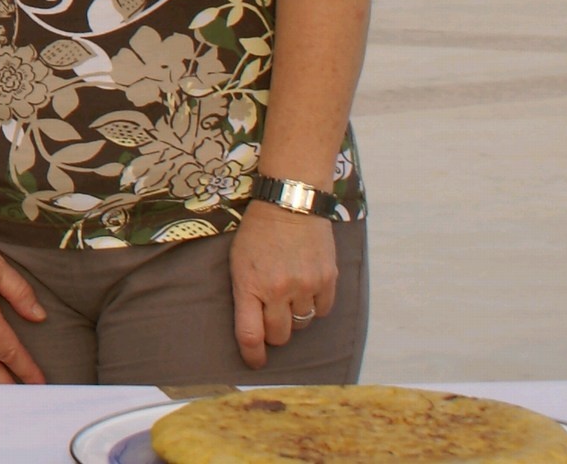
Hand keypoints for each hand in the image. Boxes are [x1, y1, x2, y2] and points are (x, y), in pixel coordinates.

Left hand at [229, 200, 336, 368]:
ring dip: (294, 317)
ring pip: (302, 324)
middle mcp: (278, 289)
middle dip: (274, 333)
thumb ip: (245, 294)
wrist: (290, 204)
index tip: (255, 362)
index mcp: (249, 284)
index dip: (252, 354)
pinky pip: (323, 310)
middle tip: (272, 319)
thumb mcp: (238, 262)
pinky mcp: (328, 279)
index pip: (250, 334)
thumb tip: (254, 328)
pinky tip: (307, 289)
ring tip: (289, 296)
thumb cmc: (258, 233)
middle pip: (279, 336)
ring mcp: (306, 285)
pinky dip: (315, 306)